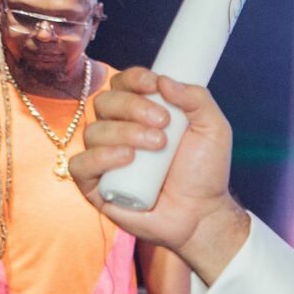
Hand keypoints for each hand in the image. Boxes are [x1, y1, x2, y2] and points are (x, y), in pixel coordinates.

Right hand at [69, 69, 250, 279]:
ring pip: (94, 131)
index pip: (122, 85)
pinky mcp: (95, 186)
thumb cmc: (205, 172)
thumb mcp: (213, 130)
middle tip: (163, 123)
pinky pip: (80, 165)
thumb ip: (197, 99)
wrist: (202, 213)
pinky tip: (127, 159)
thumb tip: (165, 80)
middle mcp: (117, 131)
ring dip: (125, 132)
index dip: (133, 79)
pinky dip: (100, 157)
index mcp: (140, 113)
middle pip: (105, 102)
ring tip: (158, 145)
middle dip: (133, 106)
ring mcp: (104, 158)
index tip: (154, 84)